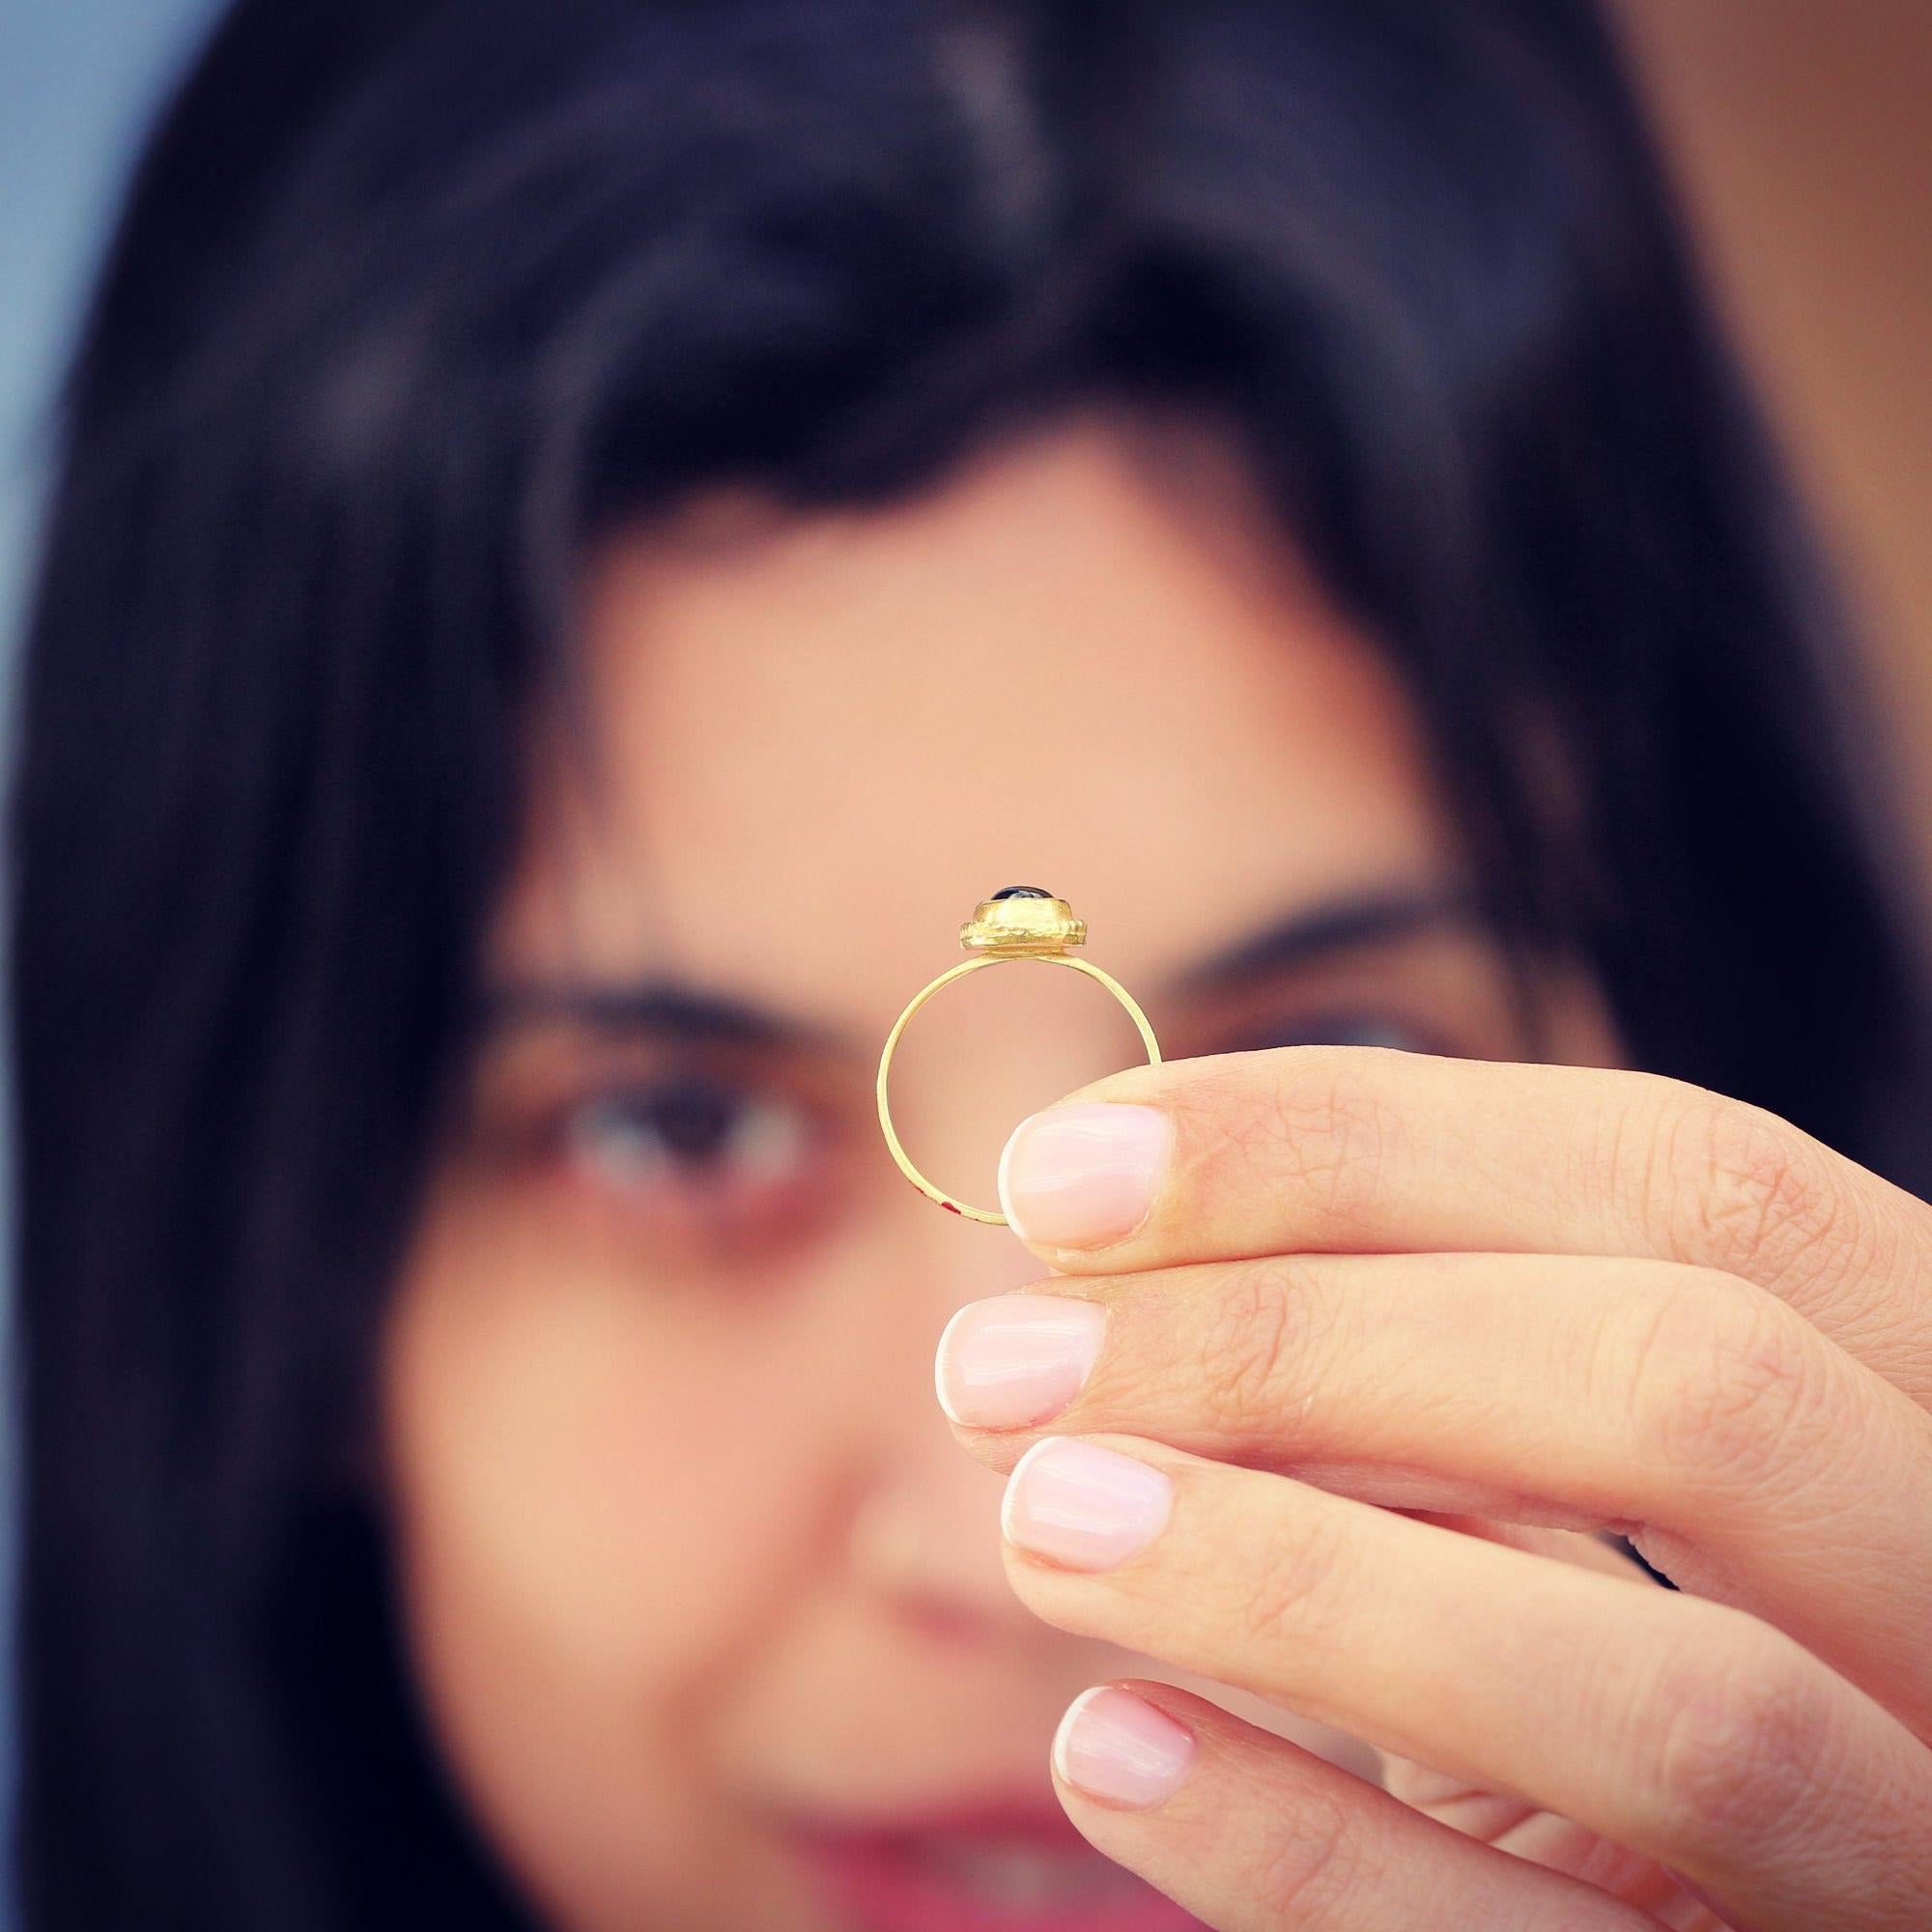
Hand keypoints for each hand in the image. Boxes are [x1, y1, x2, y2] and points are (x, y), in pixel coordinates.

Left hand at [936, 1048, 1931, 1929]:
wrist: (1699, 1921)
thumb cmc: (1604, 1683)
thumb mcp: (1557, 1494)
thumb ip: (1418, 1366)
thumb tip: (1108, 1247)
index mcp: (1922, 1393)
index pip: (1687, 1182)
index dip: (1351, 1142)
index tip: (1060, 1166)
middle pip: (1686, 1391)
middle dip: (1299, 1341)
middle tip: (995, 1361)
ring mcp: (1928, 1856)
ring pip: (1677, 1708)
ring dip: (1294, 1579)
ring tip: (1030, 1514)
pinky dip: (1311, 1852)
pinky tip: (1107, 1750)